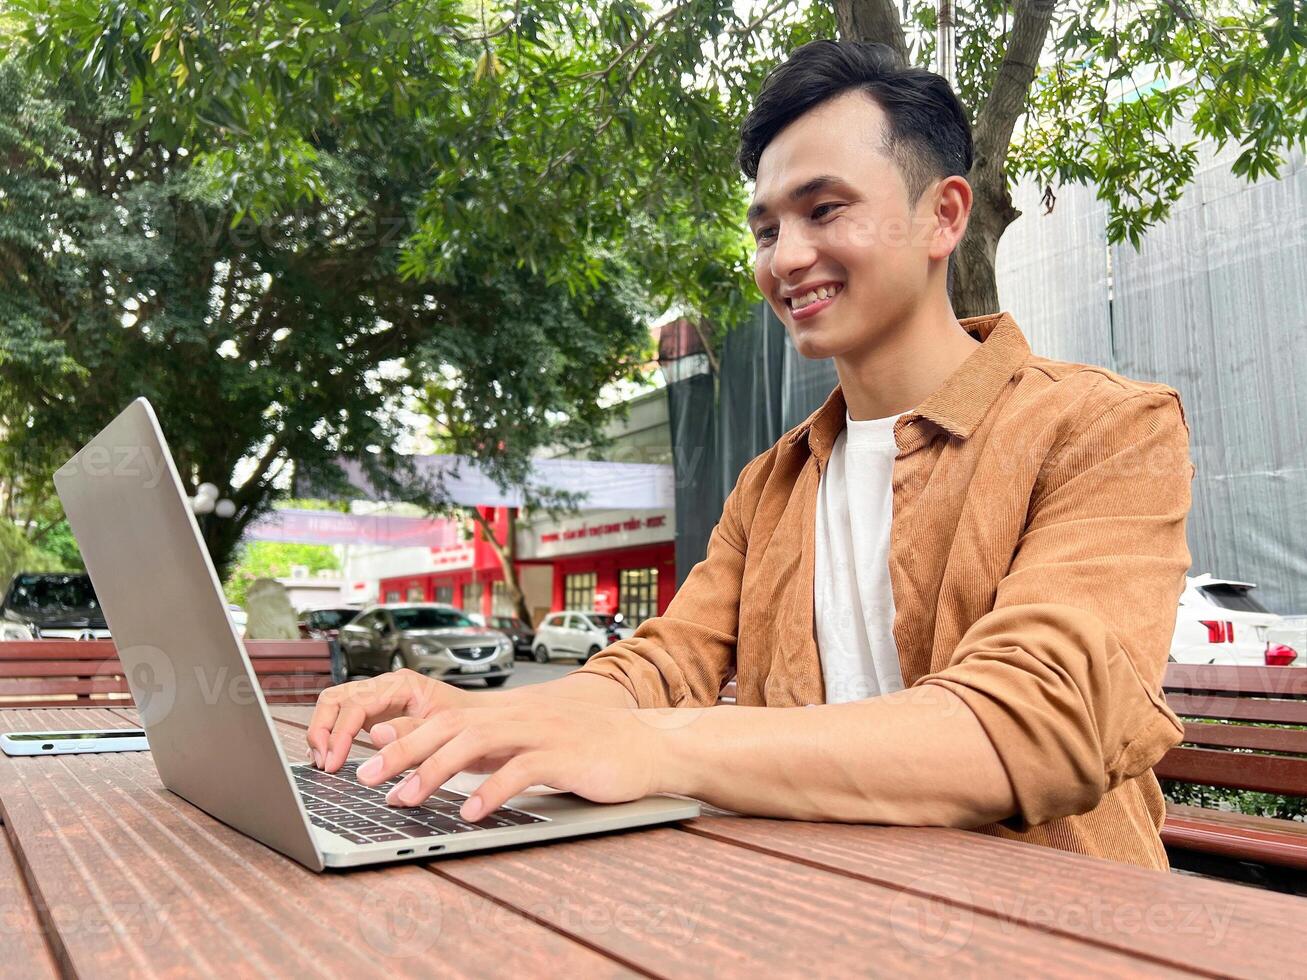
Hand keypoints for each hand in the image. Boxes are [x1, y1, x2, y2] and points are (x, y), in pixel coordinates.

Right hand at [306, 669, 480, 771]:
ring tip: (325, 763)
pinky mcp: (378, 714)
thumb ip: (411, 733)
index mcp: (401, 684)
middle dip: (323, 730)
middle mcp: (386, 687)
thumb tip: (375, 735)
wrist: (486, 722)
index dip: (339, 734)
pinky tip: (333, 758)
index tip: (335, 763)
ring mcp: (380, 700)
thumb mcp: (445, 730)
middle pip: (335, 699)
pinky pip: (345, 719)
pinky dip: (334, 737)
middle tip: (324, 763)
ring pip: (335, 706)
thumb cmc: (471, 722)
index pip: (355, 704)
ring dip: (324, 733)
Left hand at [352, 699, 663, 821]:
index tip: (369, 750)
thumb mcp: (537, 742)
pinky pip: (521, 770)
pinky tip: (470, 811)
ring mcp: (543, 733)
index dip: (407, 731)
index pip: (447, 715)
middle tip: (367, 777)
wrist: (650, 745)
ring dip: (435, 769)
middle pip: (451, 724)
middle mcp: (521, 715)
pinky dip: (491, 790)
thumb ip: (496, 749)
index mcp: (511, 712)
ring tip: (407, 797)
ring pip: (477, 740)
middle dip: (405, 749)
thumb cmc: (593, 748)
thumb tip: (447, 766)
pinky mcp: (565, 756)